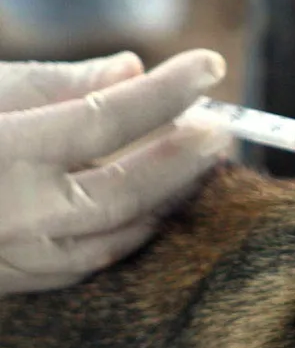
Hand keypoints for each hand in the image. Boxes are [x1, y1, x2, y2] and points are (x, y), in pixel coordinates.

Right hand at [0, 50, 231, 294]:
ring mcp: (16, 258)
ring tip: (200, 160)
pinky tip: (154, 204)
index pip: (110, 117)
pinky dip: (131, 230)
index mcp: (4, 155)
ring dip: (169, 196)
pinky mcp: (13, 282)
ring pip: (120, 234)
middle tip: (221, 124)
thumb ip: (55, 83)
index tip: (209, 65)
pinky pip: (92, 261)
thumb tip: (131, 70)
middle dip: (185, 154)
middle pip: (131, 187)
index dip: (168, 90)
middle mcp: (16, 215)